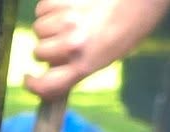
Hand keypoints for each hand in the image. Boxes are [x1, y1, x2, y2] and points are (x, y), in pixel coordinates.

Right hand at [28, 0, 169, 101]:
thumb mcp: (106, 57)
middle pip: (38, 52)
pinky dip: (49, 8)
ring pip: (38, 29)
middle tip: (61, 40)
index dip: (33, 85)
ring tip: (67, 21)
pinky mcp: (64, 1)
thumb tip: (55, 68)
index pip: (47, 85)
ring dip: (47, 26)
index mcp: (85, 65)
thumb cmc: (128, 28)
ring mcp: (67, 21)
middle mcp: (73, 45)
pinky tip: (66, 7)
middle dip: (46, 48)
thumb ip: (79, 65)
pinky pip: (42, 8)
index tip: (29, 79)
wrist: (140, 1)